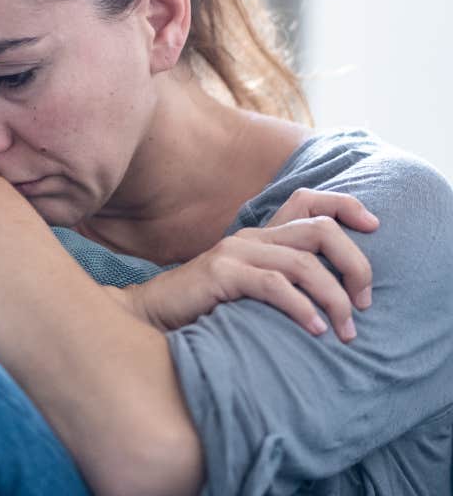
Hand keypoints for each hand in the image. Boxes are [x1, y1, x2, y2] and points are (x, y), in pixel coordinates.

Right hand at [126, 188, 378, 342]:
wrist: (153, 312)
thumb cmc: (205, 306)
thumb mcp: (248, 287)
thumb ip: (279, 280)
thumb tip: (330, 295)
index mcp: (260, 234)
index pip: (308, 199)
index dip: (345, 204)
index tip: (376, 226)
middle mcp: (251, 236)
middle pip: (319, 229)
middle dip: (354, 263)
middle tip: (365, 301)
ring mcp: (235, 252)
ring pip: (303, 262)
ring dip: (333, 297)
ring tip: (345, 328)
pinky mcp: (222, 274)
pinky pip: (274, 285)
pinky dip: (301, 307)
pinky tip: (314, 329)